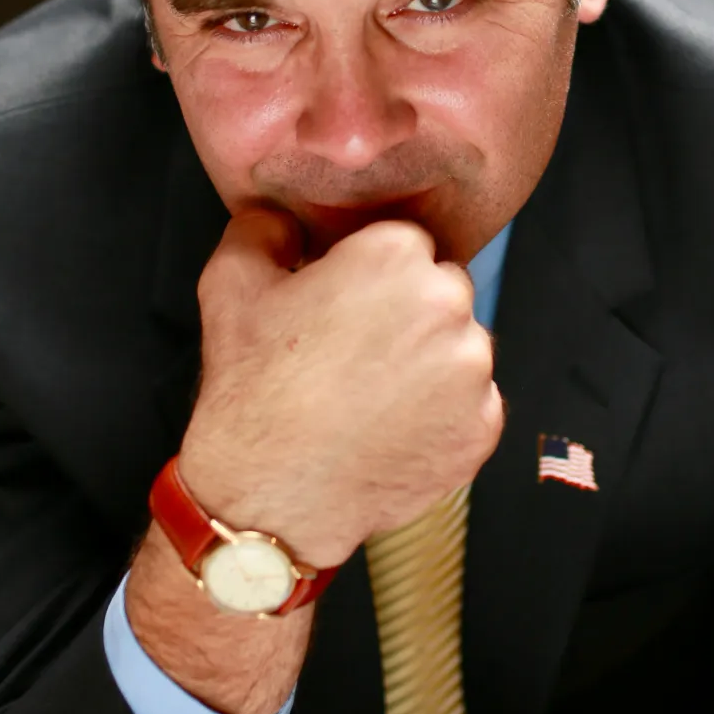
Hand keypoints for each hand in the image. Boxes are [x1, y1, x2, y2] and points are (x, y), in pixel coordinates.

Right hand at [178, 205, 504, 566]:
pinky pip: (473, 403)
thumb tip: (283, 218)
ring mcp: (472, 369)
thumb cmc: (251, 389)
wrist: (270, 495)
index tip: (343, 305)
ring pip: (461, 347)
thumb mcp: (230, 284)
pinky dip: (442, 414)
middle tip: (356, 352)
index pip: (405, 244)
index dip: (371, 274)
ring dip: (430, 362)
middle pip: (442, 290)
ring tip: (371, 395)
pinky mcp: (483, 426)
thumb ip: (262, 228)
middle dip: (408, 312)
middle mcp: (447, 302)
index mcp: (394, 255)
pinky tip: (392, 427)